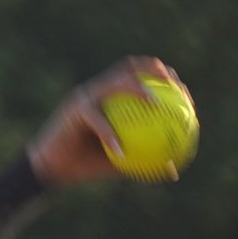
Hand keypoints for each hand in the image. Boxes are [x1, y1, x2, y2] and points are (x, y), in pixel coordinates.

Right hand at [28, 58, 184, 186]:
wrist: (53, 168)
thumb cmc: (87, 164)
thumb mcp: (121, 164)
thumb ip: (144, 160)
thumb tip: (174, 170)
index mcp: (112, 98)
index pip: (140, 77)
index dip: (163, 78)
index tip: (184, 92)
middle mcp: (99, 90)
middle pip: (128, 67)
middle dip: (152, 69)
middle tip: (173, 84)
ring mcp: (85, 96)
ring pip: (112, 84)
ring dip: (135, 89)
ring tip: (154, 102)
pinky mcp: (73, 110)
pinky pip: (96, 120)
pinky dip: (109, 134)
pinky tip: (121, 149)